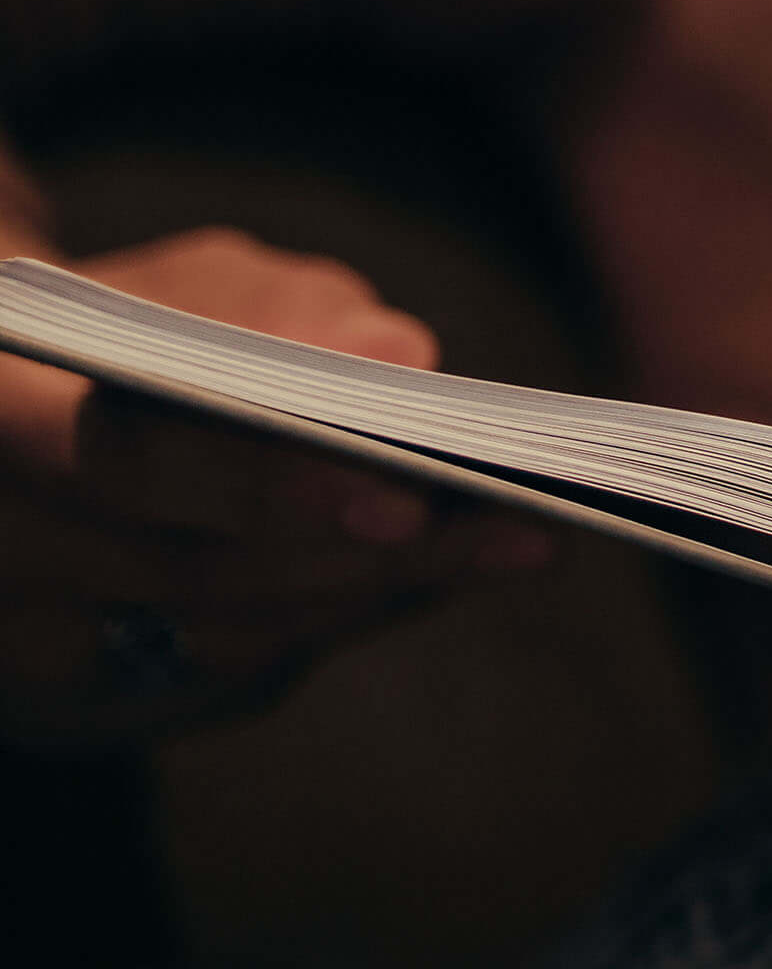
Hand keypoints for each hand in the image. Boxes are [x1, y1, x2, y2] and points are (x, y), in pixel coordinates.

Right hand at [0, 227, 552, 745]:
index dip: (266, 485)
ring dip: (385, 591)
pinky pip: (243, 663)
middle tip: (521, 530)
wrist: (30, 414)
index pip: (123, 464)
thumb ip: (282, 304)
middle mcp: (0, 542)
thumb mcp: (196, 283)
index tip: (407, 494)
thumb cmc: (143, 326)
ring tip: (522, 541)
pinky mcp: (95, 685)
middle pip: (195, 573)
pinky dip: (353, 611)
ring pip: (229, 634)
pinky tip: (453, 571)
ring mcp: (33, 632)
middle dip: (374, 556)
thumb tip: (395, 354)